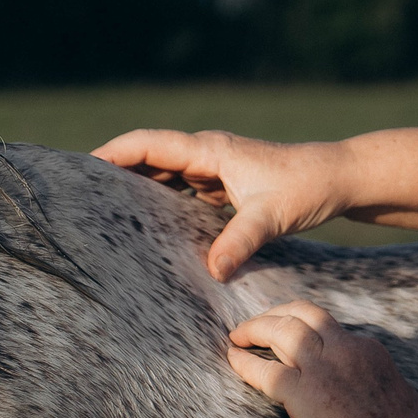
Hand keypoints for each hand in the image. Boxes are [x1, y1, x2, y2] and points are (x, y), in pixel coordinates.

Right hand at [95, 129, 347, 279]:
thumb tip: (211, 272)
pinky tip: (147, 223)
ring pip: (164, 172)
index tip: (80, 167)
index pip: (149, 144)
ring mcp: (215, 167)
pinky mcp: (224, 184)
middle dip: (114, 171)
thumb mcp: (273, 217)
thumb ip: (240, 242)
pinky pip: (182, 189)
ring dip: (136, 186)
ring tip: (100, 209)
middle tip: (78, 195)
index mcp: (211, 151)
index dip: (112, 153)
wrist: (339, 178)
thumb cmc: (308, 188)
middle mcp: (208, 153)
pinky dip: (161, 200)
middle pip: (149, 156)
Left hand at [228, 301, 417, 417]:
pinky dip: (245, 362)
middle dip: (277, 313)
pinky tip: (233, 358)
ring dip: (255, 327)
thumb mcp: (400, 395)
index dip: (307, 330)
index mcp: (369, 350)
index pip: (330, 328)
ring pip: (281, 329)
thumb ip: (380, 382)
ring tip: (238, 335)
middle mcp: (345, 349)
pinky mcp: (302, 393)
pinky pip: (264, 369)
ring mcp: (322, 368)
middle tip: (257, 323)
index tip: (292, 337)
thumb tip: (375, 385)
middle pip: (304, 313)